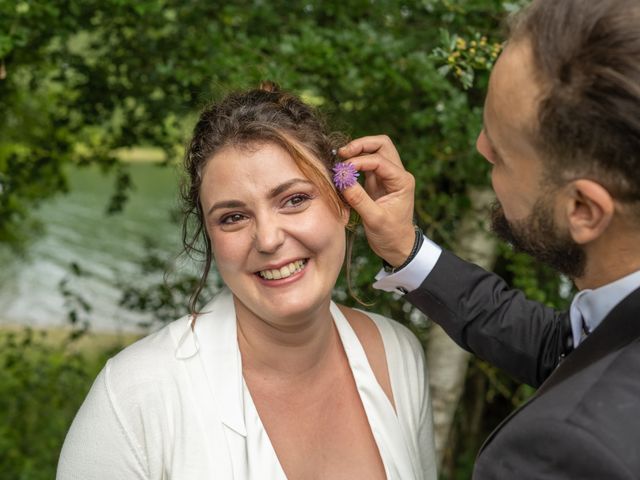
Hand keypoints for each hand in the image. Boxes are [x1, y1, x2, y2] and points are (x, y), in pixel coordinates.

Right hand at [338, 135, 416, 266]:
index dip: (359, 161)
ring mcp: (387, 177)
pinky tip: (343, 170)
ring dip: (357, 152)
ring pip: (374, 151)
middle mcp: (397, 174)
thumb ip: (358, 198)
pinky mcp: (377, 182)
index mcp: (402, 181)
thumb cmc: (391, 235)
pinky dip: (355, 163)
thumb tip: (342, 179)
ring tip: (340, 160)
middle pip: (381, 145)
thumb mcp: (374, 219)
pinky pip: (366, 164)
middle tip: (342, 153)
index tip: (342, 170)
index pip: (379, 160)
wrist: (398, 247)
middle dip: (361, 145)